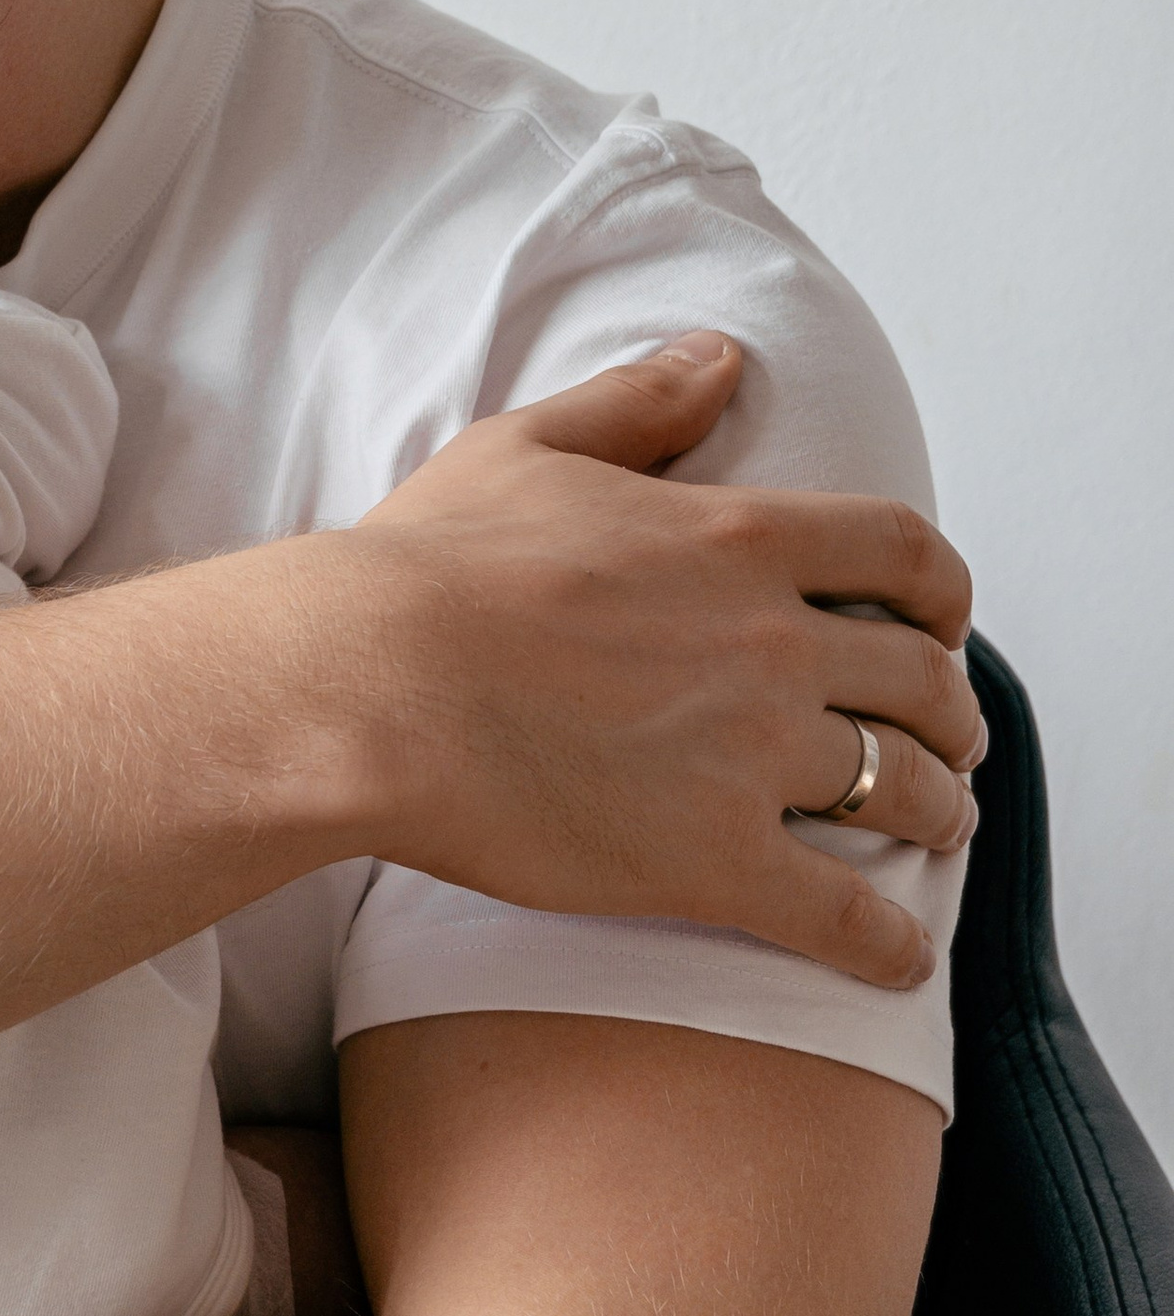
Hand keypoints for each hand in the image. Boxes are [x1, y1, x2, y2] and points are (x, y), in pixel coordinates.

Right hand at [342, 332, 979, 987]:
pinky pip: (839, 912)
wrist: (361, 683)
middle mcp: (769, 642)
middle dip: (952, 711)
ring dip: (939, 811)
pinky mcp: (709, 860)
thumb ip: (639, 404)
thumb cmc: (422, 565)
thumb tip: (723, 356)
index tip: (942, 620)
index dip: (943, 590)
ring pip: (900, 789)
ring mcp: (748, 755)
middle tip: (948, 737)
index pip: (902, 553)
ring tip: (938, 827)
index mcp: (737, 537)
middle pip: (922, 677)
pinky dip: (885, 943)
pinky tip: (898, 959)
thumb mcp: (528, 447)